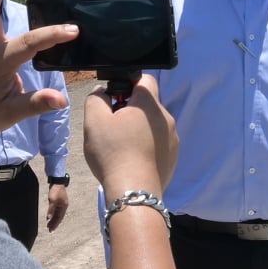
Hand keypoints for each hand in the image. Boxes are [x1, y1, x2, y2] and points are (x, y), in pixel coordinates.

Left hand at [46, 184, 70, 231]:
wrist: (57, 181)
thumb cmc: (56, 190)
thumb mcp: (52, 200)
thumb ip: (51, 209)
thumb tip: (49, 218)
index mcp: (64, 207)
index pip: (59, 218)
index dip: (55, 224)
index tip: (51, 230)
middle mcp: (63, 206)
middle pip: (59, 217)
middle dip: (54, 223)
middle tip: (49, 229)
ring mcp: (61, 204)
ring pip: (57, 214)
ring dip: (53, 220)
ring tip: (48, 225)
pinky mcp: (58, 202)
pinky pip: (55, 211)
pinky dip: (52, 215)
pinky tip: (49, 217)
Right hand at [82, 75, 178, 204]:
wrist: (134, 190)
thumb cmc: (113, 153)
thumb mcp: (94, 120)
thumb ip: (97, 98)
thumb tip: (103, 92)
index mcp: (149, 104)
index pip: (144, 79)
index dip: (127, 83)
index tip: (114, 100)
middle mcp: (166, 118)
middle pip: (147, 104)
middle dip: (130, 110)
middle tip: (112, 126)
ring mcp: (172, 138)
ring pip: (152, 125)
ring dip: (138, 129)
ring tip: (121, 146)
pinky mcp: (173, 156)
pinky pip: (158, 143)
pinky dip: (146, 146)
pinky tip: (132, 159)